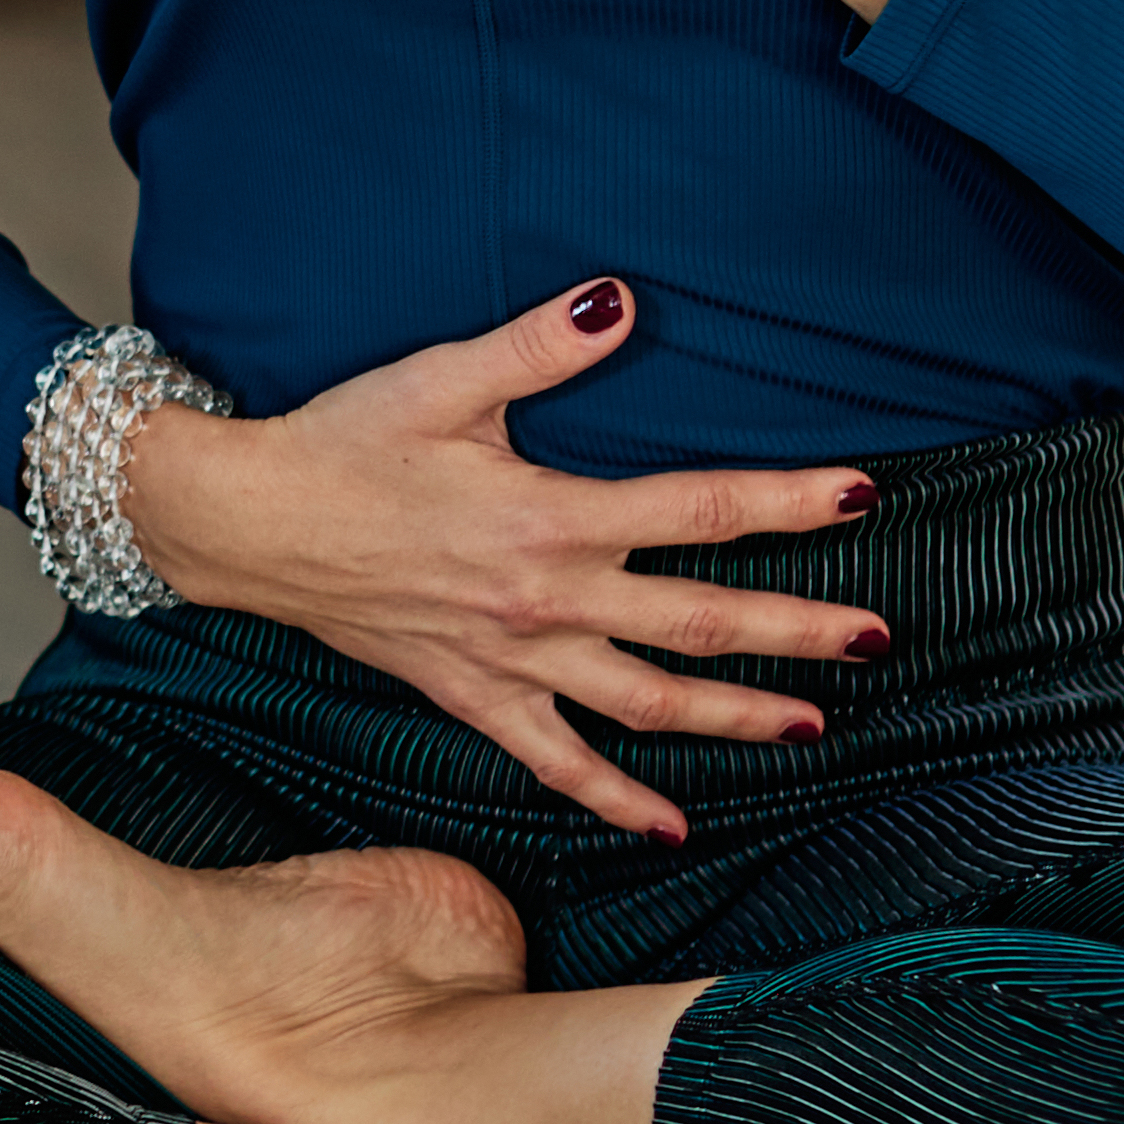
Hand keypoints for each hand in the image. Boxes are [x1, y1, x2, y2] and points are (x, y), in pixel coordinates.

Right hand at [115, 277, 885, 837]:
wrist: (246, 522)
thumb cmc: (343, 442)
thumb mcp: (440, 378)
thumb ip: (541, 345)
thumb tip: (622, 298)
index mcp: (549, 516)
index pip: (698, 509)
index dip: (786, 502)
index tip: (861, 496)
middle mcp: (544, 600)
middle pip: (698, 622)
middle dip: (796, 630)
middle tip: (877, 637)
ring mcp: (512, 660)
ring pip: (647, 703)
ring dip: (735, 718)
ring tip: (813, 726)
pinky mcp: (474, 696)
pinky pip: (556, 763)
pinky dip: (615, 799)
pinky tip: (670, 825)